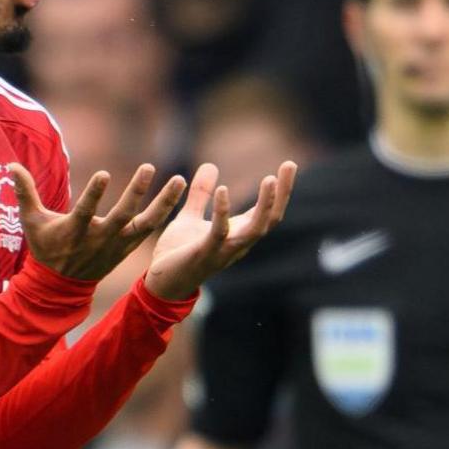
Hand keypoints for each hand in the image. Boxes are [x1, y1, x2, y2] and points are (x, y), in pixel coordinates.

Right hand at [9, 162, 185, 281]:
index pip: (85, 211)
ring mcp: (117, 243)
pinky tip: (178, 194)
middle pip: (122, 215)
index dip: (94, 194)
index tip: (105, 174)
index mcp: (75, 231)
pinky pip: (150, 228)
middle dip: (136, 192)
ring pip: (145, 223)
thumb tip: (11, 165)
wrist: (61, 286)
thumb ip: (24, 193)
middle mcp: (100, 238)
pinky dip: (165, 213)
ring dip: (164, 203)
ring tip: (181, 180)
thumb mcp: (32, 222)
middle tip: (149, 167)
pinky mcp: (128, 246)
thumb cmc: (45, 246)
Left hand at [144, 161, 296, 300]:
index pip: (268, 212)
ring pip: (255, 230)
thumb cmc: (177, 253)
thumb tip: (210, 165)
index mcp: (237, 234)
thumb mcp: (190, 217)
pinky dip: (222, 211)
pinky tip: (223, 190)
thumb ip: (202, 194)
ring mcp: (224, 250)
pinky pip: (219, 232)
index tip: (289, 164)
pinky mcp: (204, 253)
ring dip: (265, 206)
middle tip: (290, 165)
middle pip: (270, 219)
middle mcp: (238, 243)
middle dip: (282, 193)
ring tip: (270, 180)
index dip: (281, 190)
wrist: (159, 284)